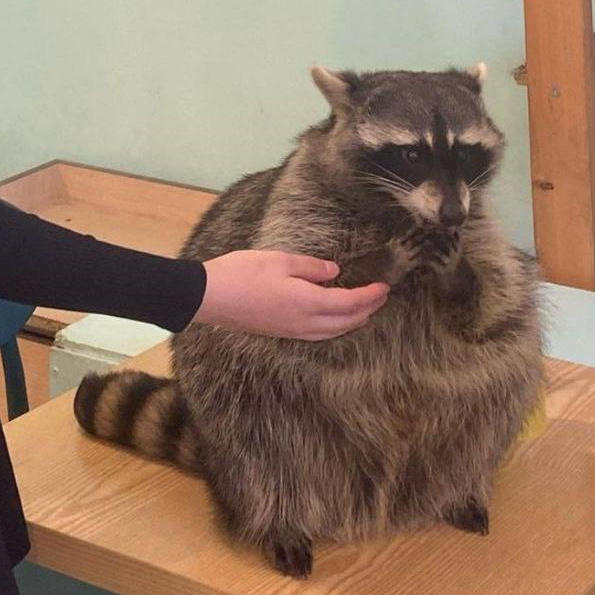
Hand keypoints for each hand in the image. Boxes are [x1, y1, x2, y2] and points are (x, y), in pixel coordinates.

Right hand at [194, 249, 388, 340]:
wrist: (209, 297)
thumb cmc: (242, 273)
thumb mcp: (279, 260)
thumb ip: (311, 267)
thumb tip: (334, 272)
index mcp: (307, 302)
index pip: (349, 303)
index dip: (369, 296)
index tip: (385, 286)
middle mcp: (304, 322)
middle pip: (345, 322)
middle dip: (367, 310)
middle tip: (381, 297)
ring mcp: (291, 331)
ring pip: (332, 332)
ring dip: (352, 321)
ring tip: (364, 311)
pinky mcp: (280, 332)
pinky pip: (318, 335)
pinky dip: (334, 327)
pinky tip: (332, 321)